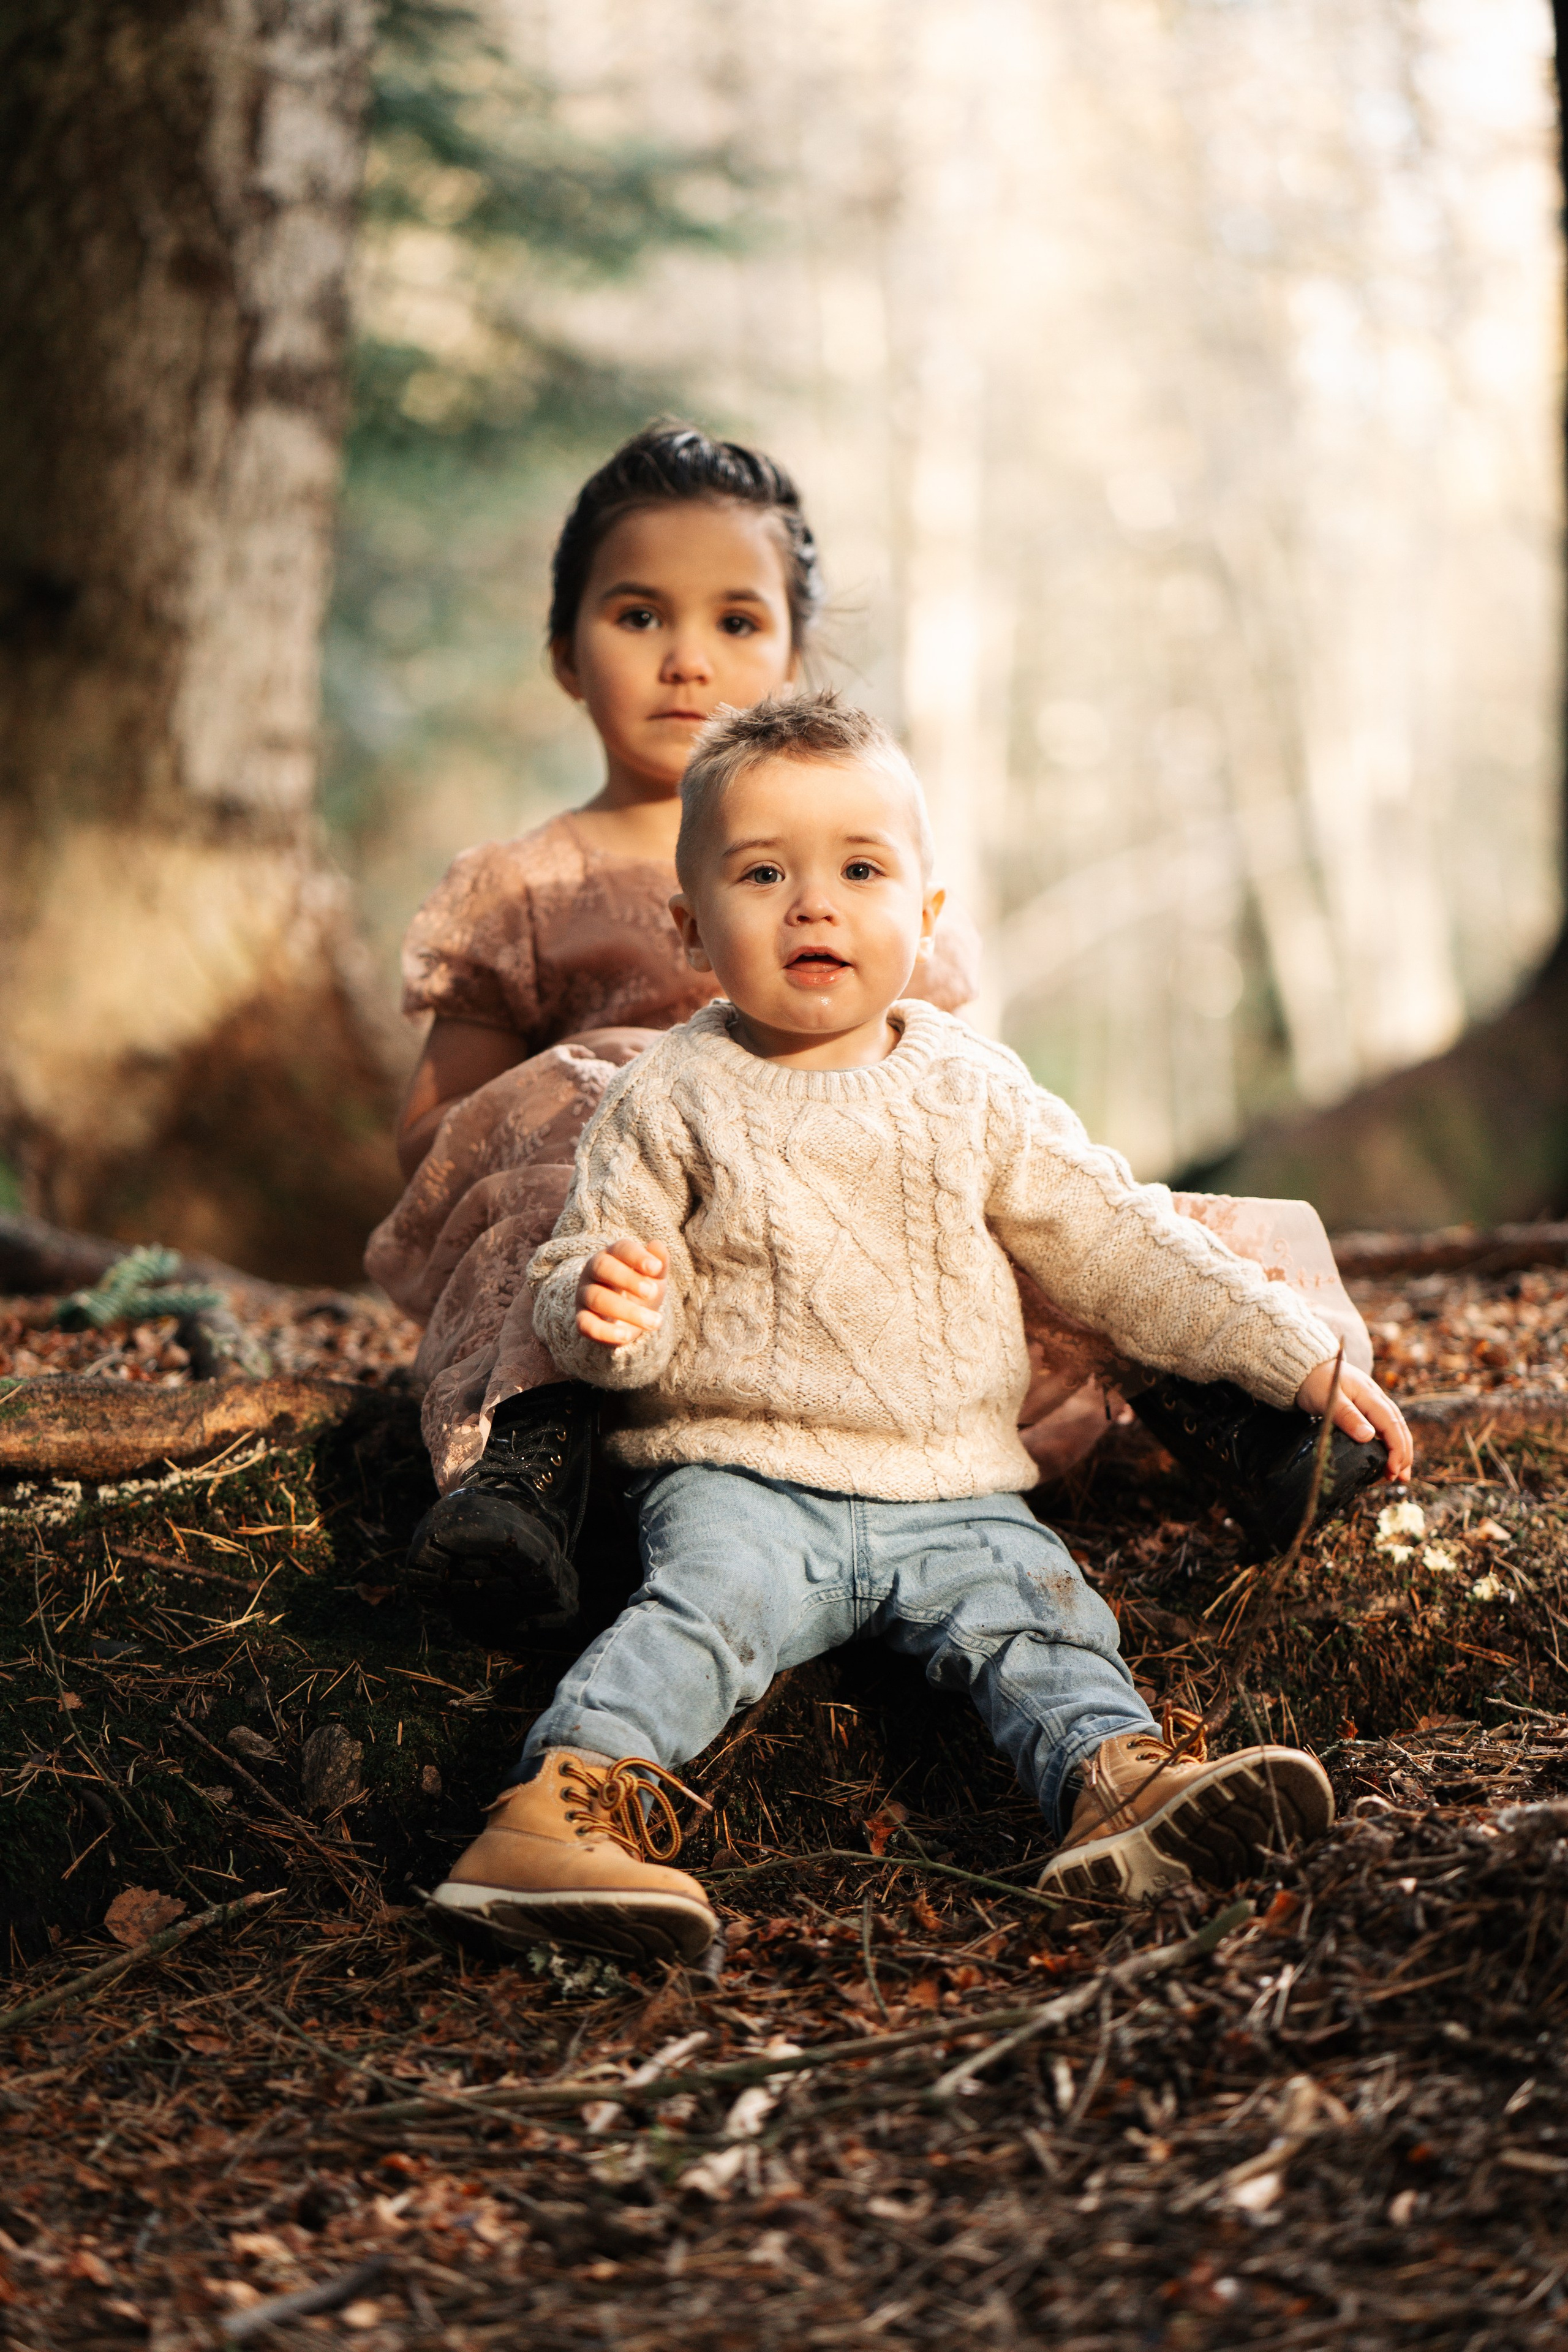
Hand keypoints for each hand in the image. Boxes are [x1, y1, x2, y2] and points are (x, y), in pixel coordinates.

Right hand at [575, 1238, 667, 1348]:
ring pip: (597, 1298)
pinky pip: (586, 1324)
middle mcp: (593, 1271)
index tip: (656, 1268)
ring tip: (654, 1322)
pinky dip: (605, 1332)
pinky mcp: (582, 1319)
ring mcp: (585, 1295)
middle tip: (651, 1292)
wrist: (628, 1318)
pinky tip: (626, 1336)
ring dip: (627, 1310)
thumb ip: (659, 1262)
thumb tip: (657, 1245)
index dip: (637, 1257)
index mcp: (612, 1255)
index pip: (621, 1249)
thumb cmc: (641, 1290)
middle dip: (628, 1279)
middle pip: (603, 1267)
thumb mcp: (654, 1277)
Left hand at [1295, 1357, 1411, 1482]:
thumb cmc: (1317, 1382)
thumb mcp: (1328, 1399)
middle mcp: (1377, 1399)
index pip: (1391, 1425)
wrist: (1308, 1368)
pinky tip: (1388, 1457)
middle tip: (1400, 1479)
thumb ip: (1347, 1416)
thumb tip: (1368, 1436)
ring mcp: (1374, 1403)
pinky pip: (1386, 1427)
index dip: (1396, 1449)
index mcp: (1370, 1396)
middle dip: (1403, 1454)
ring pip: (1395, 1428)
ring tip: (1400, 1475)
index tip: (1392, 1470)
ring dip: (1400, 1451)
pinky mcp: (1368, 1409)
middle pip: (1399, 1428)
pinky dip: (1390, 1444)